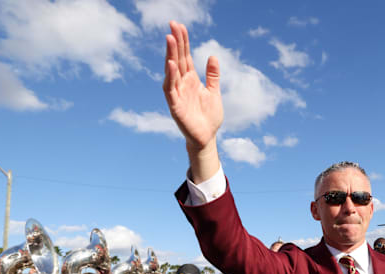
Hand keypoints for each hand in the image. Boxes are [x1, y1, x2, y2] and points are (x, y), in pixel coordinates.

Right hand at [163, 21, 222, 179]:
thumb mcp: (214, 92)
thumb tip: (212, 56)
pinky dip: (170, 77)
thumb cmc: (209, 116)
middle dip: (175, 42)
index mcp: (191, 80)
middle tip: (172, 25)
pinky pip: (170, 89)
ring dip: (170, 55)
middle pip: (177, 59)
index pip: (185, 56)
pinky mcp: (175, 106)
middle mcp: (182, 84)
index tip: (180, 25)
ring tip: (170, 39)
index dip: (183, 41)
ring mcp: (177, 94)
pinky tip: (171, 65)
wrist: (208, 137)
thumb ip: (213, 75)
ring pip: (171, 71)